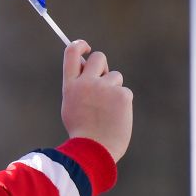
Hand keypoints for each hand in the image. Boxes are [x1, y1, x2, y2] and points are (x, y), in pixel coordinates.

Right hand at [60, 39, 133, 161]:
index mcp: (70, 85)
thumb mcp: (71, 106)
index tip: (87, 48)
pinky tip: (115, 117)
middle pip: (99, 57)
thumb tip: (86, 67)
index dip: (80, 45)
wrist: (95, 150)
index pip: (72, 52)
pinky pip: (125, 92)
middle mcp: (87, 82)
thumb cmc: (82, 132)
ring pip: (115, 76)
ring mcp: (105, 88)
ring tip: (107, 111)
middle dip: (103, 66)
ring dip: (113, 89)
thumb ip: (77, 86)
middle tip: (103, 81)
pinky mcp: (122, 95)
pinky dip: (122, 103)